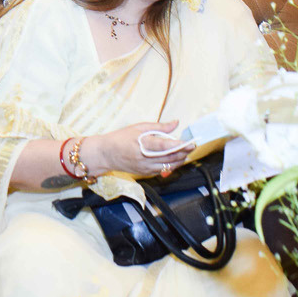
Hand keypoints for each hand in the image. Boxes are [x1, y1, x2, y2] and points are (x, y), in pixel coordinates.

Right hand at [80, 120, 194, 177]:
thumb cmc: (120, 138)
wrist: (105, 154)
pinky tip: (174, 158)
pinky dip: (170, 164)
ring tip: (185, 152)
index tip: (190, 143)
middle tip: (191, 146)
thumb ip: (159, 127)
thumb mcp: (138, 127)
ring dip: (179, 160)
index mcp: (142, 144)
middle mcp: (144, 158)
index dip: (180, 145)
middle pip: (170, 157)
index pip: (165, 146)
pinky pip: (162, 170)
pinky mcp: (145, 173)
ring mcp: (145, 167)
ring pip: (168, 166)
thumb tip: (175, 123)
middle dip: (183, 153)